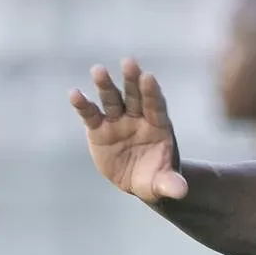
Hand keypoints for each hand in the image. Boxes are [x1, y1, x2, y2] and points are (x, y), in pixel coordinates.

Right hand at [69, 58, 188, 202]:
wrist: (138, 180)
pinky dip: (83, 105)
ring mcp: (118, 121)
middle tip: (129, 63)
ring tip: (98, 70)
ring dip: (105, 86)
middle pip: (135, 96)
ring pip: (112, 100)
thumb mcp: (163, 184)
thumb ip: (171, 184)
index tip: (148, 77)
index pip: (156, 106)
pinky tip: (74, 94)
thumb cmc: (156, 178)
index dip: (152, 92)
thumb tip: (181, 191)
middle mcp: (138, 118)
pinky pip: (90, 115)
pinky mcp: (99, 129)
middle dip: (132, 80)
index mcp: (158, 125)